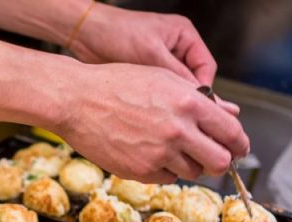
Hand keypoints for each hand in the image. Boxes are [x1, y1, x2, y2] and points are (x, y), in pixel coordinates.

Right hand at [56, 62, 249, 183]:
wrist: (77, 101)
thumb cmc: (117, 85)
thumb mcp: (163, 79)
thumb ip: (200, 99)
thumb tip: (230, 114)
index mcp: (189, 103)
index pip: (232, 133)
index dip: (240, 144)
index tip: (239, 148)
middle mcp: (179, 131)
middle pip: (220, 162)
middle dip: (220, 161)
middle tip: (213, 158)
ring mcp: (159, 154)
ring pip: (193, 172)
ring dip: (189, 164)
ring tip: (170, 148)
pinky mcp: (141, 171)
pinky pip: (166, 178)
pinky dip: (164, 169)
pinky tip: (149, 152)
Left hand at [68, 4, 238, 114]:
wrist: (86, 35)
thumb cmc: (116, 33)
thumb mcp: (151, 52)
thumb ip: (176, 74)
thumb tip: (197, 97)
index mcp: (184, 36)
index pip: (205, 67)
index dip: (203, 89)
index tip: (197, 107)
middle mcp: (175, 51)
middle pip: (192, 81)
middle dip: (187, 99)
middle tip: (184, 118)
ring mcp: (159, 65)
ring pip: (175, 91)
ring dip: (170, 103)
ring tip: (165, 116)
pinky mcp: (145, 78)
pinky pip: (158, 95)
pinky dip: (157, 104)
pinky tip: (151, 113)